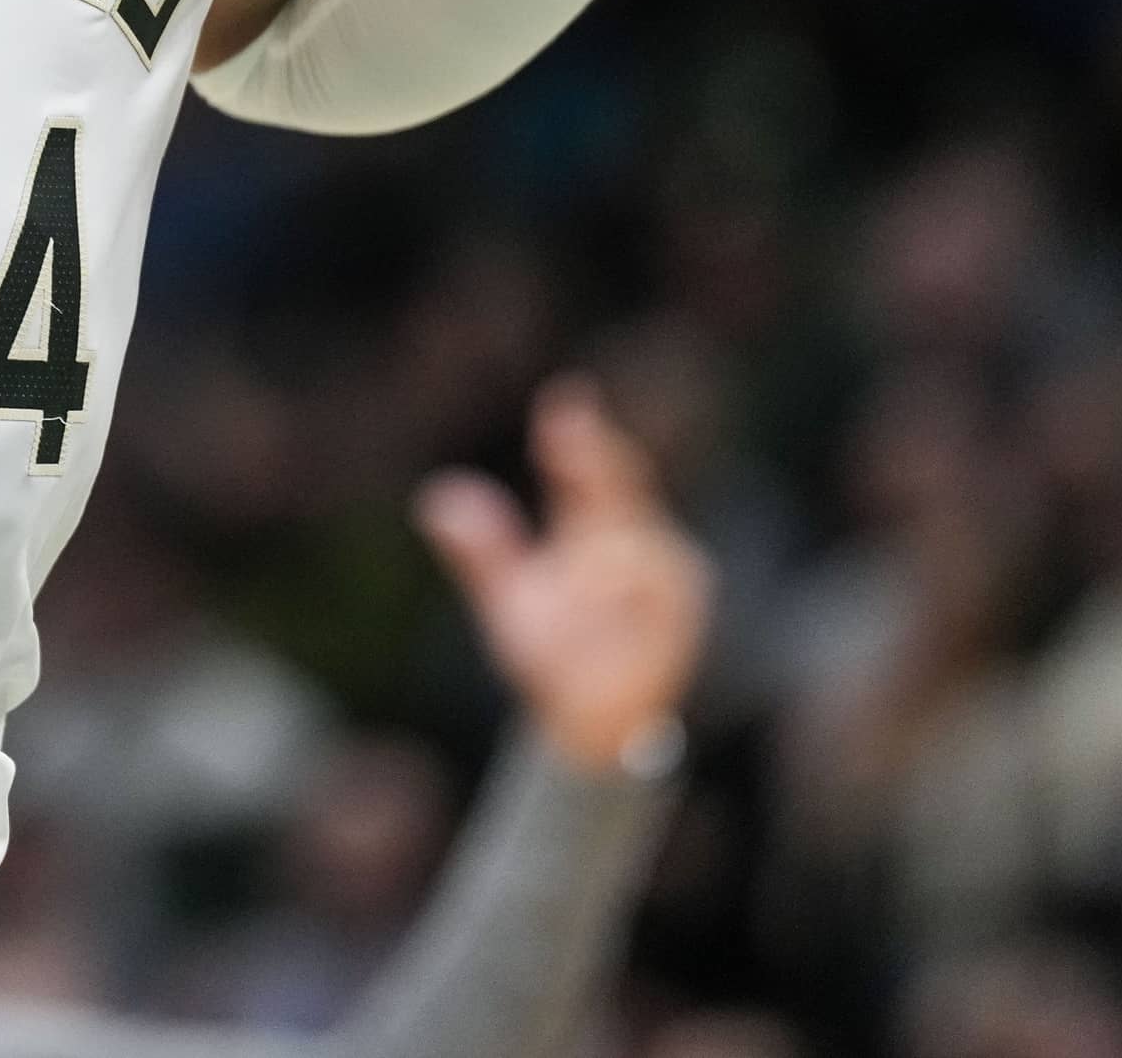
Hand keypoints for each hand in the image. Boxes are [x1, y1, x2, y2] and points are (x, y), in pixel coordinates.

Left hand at [418, 376, 713, 773]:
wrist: (594, 723)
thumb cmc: (556, 655)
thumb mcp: (508, 602)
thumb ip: (481, 552)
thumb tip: (438, 498)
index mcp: (594, 529)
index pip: (590, 471)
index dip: (580, 435)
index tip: (565, 399)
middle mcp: (635, 540)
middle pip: (620, 488)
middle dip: (596, 461)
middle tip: (565, 430)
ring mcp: (667, 572)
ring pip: (633, 544)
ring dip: (598, 563)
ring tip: (575, 592)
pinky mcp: (683, 606)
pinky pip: (652, 589)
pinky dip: (623, 596)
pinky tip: (606, 605)